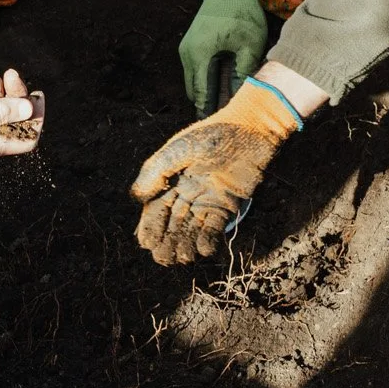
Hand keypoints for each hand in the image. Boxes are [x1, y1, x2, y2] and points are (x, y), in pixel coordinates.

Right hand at [131, 78, 301, 265]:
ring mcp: (206, 200)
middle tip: (163, 258)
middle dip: (166, 241)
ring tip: (183, 257)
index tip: (146, 243)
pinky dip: (209, 239)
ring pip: (191, 229)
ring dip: (186, 244)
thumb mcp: (181, 148)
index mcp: (171, 179)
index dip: (150, 227)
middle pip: (172, 223)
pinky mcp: (227, 205)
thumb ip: (158, 170)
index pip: (156, 208)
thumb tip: (136, 197)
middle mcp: (186, 193)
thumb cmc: (214, 134)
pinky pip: (215, 227)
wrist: (251, 129)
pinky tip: (204, 250)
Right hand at [178, 0, 269, 113]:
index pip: (200, 93)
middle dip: (208, 105)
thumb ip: (244, 71)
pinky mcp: (192, 46)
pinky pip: (198, 70)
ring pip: (195, 82)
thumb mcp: (250, 44)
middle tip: (226, 119)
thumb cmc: (242, 12)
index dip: (208, 112)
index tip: (217, 128)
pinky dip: (208, 80)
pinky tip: (225, 86)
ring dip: (209, 92)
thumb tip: (243, 97)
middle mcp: (187, 54)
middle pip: (194, 91)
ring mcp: (187, 49)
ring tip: (228, 105)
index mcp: (198, 55)